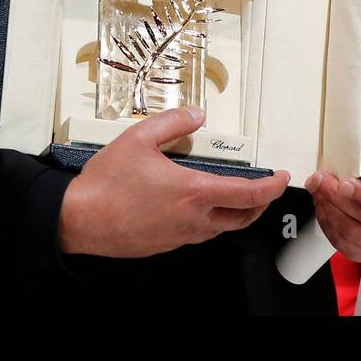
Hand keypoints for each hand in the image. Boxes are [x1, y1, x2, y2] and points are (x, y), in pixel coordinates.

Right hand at [57, 106, 289, 258]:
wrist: (80, 219)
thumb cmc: (106, 183)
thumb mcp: (139, 138)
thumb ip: (173, 122)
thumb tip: (196, 115)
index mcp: (193, 192)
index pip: (249, 195)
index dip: (272, 187)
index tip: (281, 177)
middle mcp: (193, 219)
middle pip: (243, 217)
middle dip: (261, 203)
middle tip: (264, 189)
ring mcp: (181, 236)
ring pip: (222, 228)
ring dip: (236, 213)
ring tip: (234, 195)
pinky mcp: (167, 245)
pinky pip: (199, 234)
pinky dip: (210, 220)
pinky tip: (197, 206)